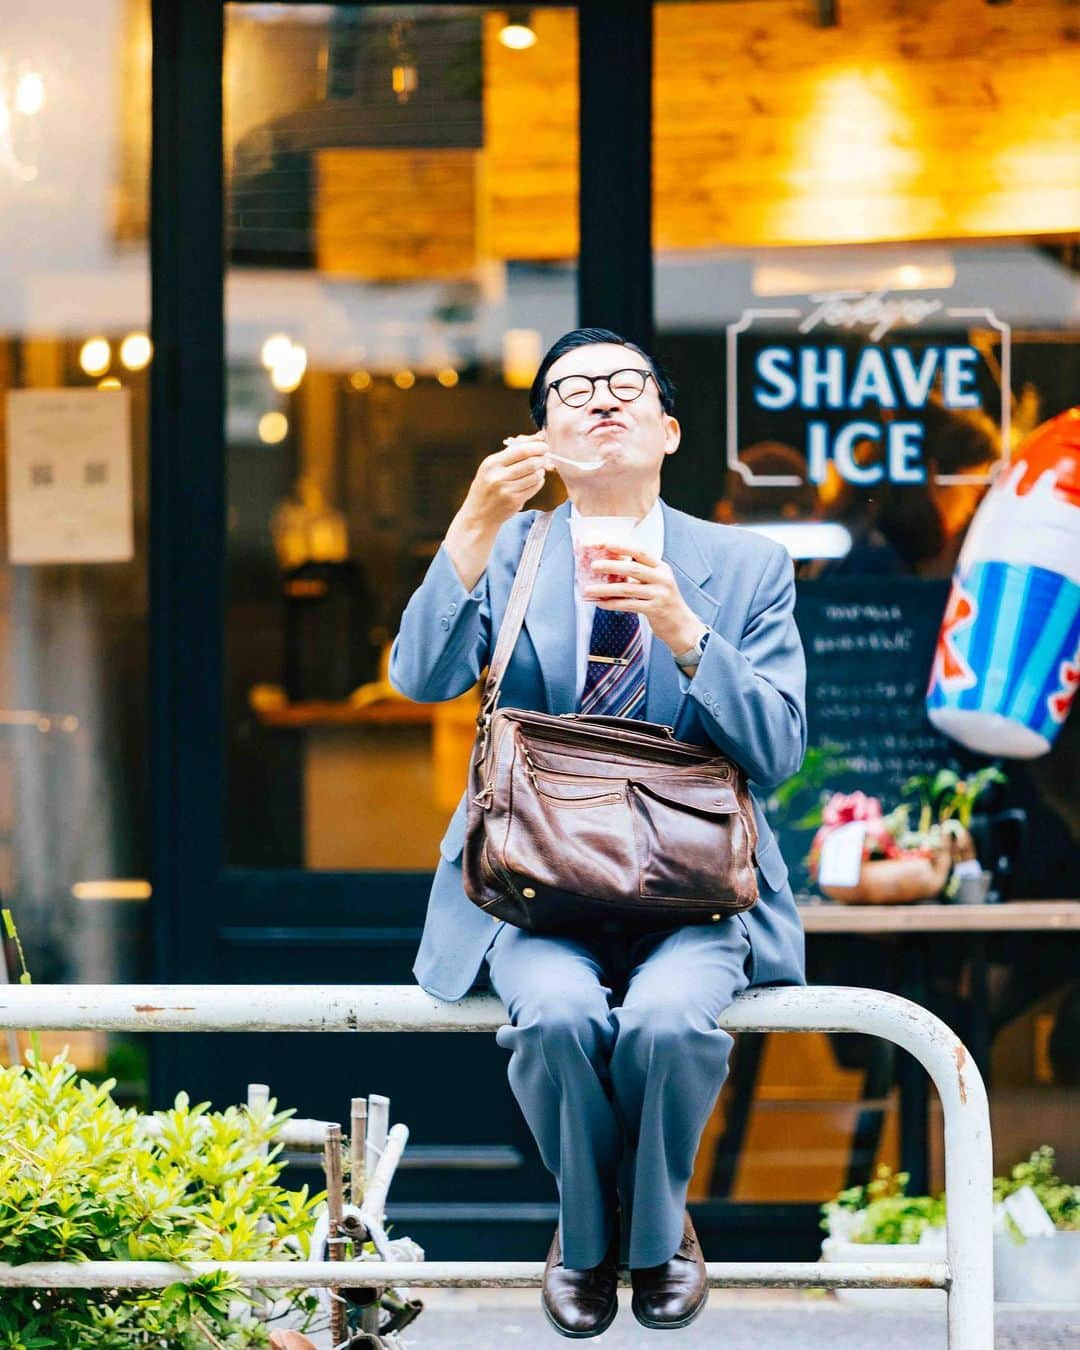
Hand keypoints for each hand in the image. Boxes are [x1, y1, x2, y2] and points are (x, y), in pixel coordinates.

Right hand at [459, 432, 550, 530]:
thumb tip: (537, 437)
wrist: (478, 516)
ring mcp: (506, 490)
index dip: (536, 446)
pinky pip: (534, 487)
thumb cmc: (486, 488)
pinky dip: (539, 482)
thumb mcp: (492, 467)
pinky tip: (535, 480)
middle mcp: (498, 476)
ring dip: (541, 471)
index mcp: (491, 464)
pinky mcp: (514, 501)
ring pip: (535, 476)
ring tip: (539, 469)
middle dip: (542, 458)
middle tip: (546, 456)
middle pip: (530, 463)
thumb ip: (512, 452)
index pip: (520, 450)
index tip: (544, 445)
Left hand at [583, 547, 704, 654]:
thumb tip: (611, 565)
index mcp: (661, 568)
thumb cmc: (664, 601)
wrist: (681, 625)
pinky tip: (601, 603)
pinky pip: (628, 605)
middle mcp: (662, 579)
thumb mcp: (657, 582)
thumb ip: (640, 573)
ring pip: (627, 589)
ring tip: (589, 589)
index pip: (640, 553)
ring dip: (605, 589)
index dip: (622, 547)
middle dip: (610, 566)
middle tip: (593, 565)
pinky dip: (612, 604)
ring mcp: (659, 595)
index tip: (605, 544)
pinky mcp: (655, 610)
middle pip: (633, 569)